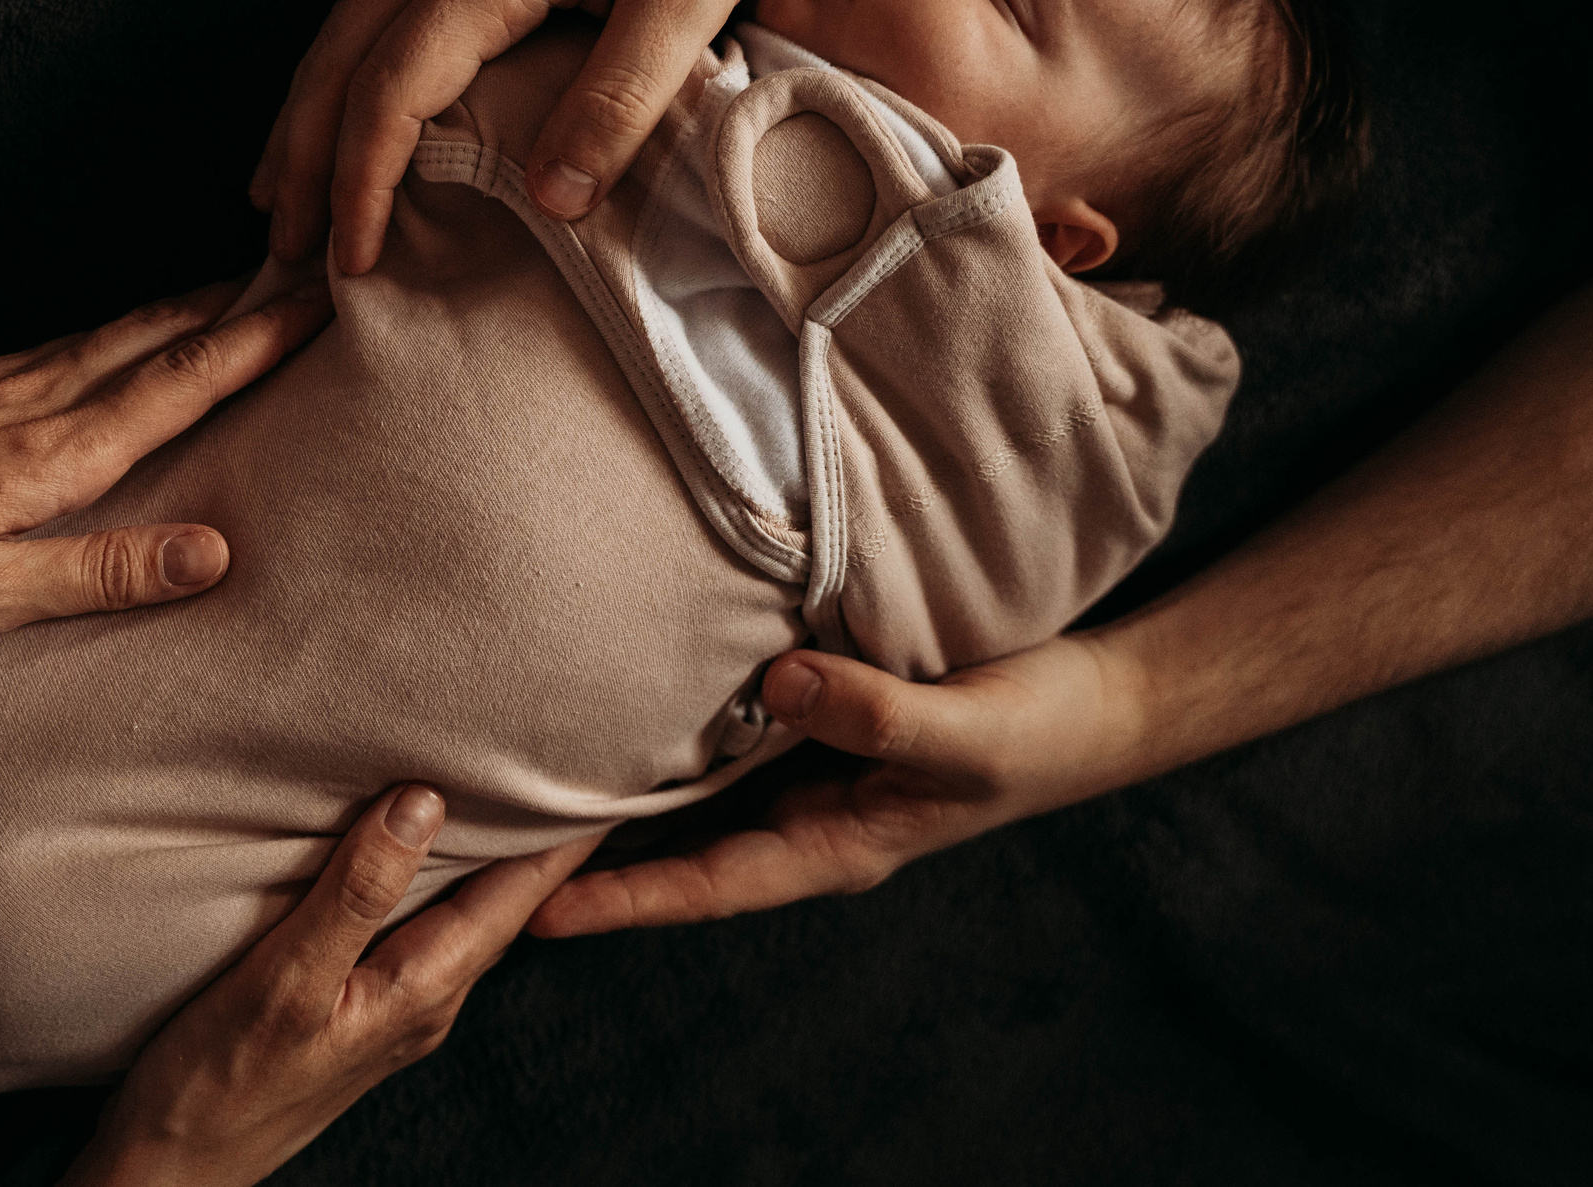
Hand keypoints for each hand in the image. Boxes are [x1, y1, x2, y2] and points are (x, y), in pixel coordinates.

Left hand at [0, 279, 334, 643]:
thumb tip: (215, 553)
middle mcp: (15, 404)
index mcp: (37, 459)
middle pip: (153, 338)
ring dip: (185, 305)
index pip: (175, 386)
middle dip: (241, 300)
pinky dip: (114, 326)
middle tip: (317, 261)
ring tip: (246, 284)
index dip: (258, 341)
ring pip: (106, 334)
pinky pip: (53, 344)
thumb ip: (93, 574)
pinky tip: (116, 330)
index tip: (330, 297)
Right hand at [65, 787, 600, 1186]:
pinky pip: (424, 925)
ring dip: (493, 851)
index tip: (607, 763)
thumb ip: (356, 894)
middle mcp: (428, 998)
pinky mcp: (360, 1007)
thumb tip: (423, 802)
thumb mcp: (285, 981)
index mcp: (425, 988)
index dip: (568, 827)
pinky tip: (425, 852)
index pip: (523, 889)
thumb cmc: (218, 1083)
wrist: (170, 1171)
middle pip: (508, 897)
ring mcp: (397, 1007)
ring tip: (515, 784)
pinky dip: (440, 876)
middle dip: (544, 830)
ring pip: (468, 911)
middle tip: (574, 753)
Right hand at [251, 0, 807, 273]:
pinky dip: (340, 62)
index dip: (359, 184)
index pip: (388, 94)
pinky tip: (345, 94)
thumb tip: (553, 201)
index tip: (351, 260)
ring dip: (305, 113)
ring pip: (341, 25)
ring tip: (282, 189)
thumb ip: (619, 98)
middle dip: (300, 161)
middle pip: (334, 62)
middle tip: (283, 251)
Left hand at [529, 635, 1136, 934]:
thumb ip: (878, 711)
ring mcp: (814, 774)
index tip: (538, 909)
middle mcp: (809, 817)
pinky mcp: (823, 723)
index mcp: (836, 844)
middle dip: (597, 856)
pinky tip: (622, 702)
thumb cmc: (1038, 731)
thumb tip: (780, 682)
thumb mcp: (963, 730)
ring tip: (526, 779)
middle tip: (495, 847)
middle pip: (683, 850)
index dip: (625, 899)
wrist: (1097, 703)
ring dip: (624, 792)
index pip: (708, 884)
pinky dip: (675, 729)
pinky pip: (732, 735)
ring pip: (699, 793)